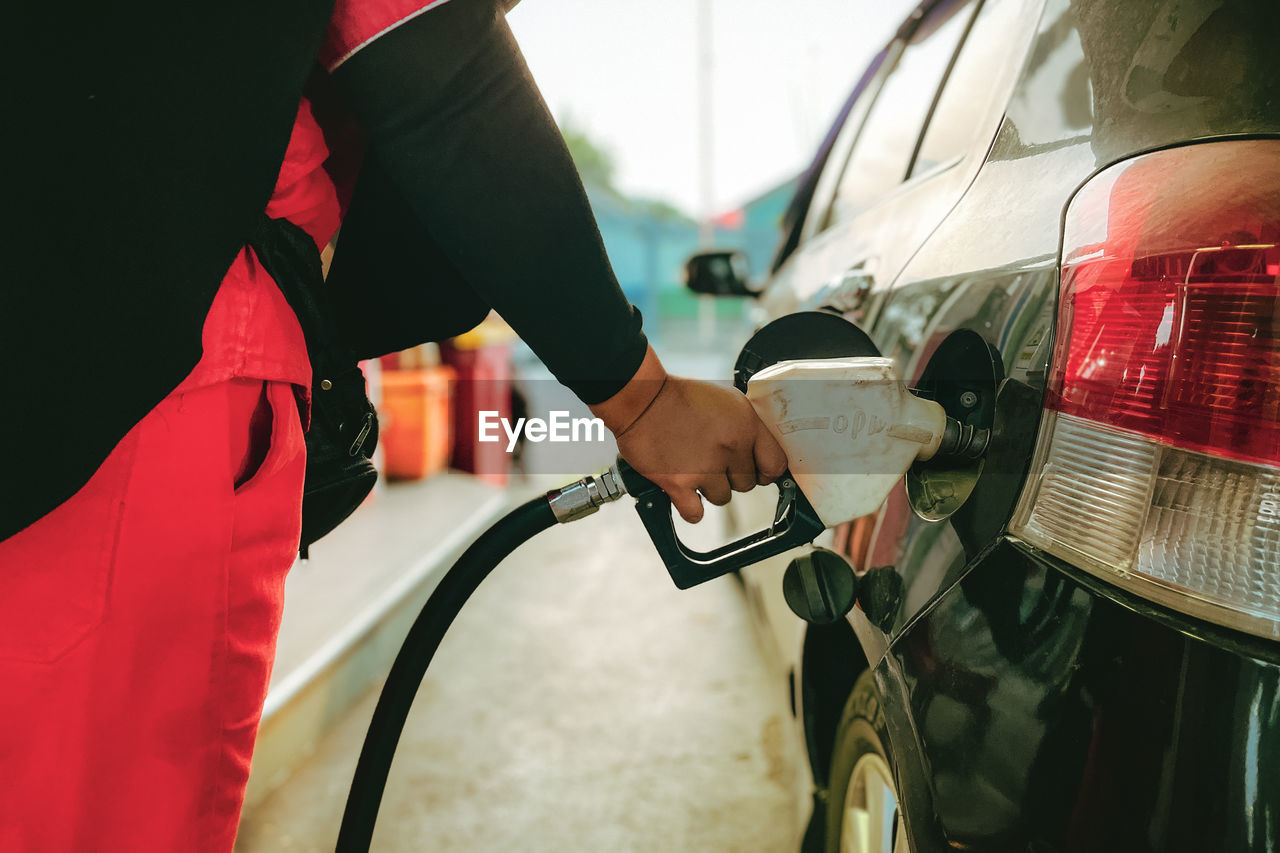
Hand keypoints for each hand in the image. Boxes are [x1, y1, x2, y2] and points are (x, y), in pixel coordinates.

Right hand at [612, 376, 787, 522]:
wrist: (642, 400)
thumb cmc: (680, 397)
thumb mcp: (727, 399)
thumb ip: (748, 426)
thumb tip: (760, 449)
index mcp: (746, 425)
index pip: (775, 465)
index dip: (765, 470)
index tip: (756, 470)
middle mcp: (730, 448)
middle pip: (747, 485)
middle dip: (732, 475)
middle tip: (712, 459)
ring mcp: (705, 468)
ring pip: (722, 498)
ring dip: (709, 488)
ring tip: (693, 466)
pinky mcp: (679, 484)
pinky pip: (696, 513)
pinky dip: (691, 507)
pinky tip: (686, 492)